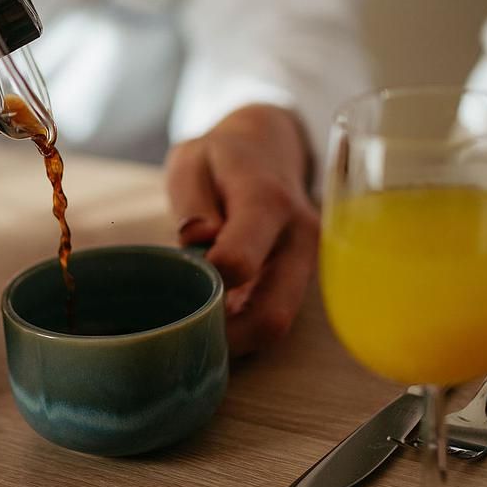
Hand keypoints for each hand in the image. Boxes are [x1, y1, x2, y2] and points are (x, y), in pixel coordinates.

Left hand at [165, 105, 316, 356]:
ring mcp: (309, 262)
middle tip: (182, 329)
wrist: (270, 148)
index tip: (177, 281)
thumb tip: (197, 243)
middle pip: (272, 315)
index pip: (239, 261)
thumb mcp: (192, 162)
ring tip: (196, 322)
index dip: (204, 283)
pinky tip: (215, 317)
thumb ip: (192, 202)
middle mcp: (300, 237)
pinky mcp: (304, 278)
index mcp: (267, 201)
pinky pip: (276, 316)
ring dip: (235, 337)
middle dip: (224, 335)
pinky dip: (243, 328)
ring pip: (277, 325)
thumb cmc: (221, 158)